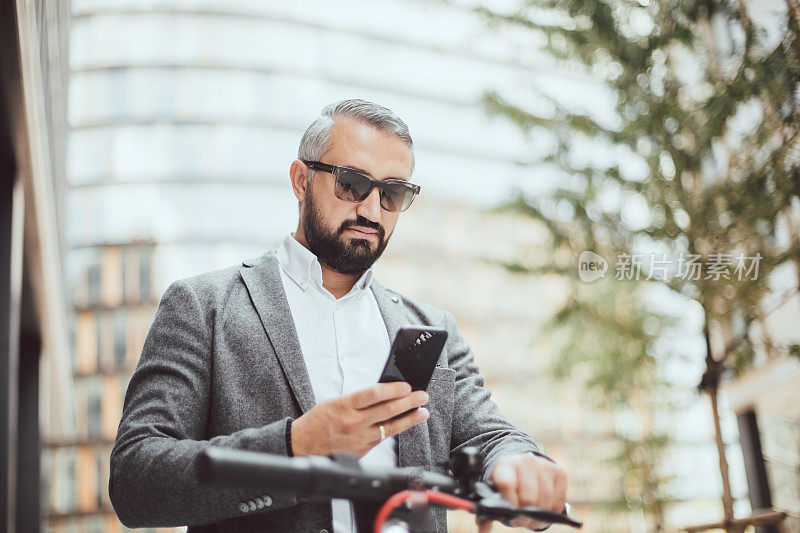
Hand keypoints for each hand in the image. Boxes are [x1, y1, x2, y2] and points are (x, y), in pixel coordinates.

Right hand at [290, 381, 428, 456]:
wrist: (302, 445)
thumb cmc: (318, 421)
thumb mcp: (335, 402)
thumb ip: (359, 399)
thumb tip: (385, 393)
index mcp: (344, 405)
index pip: (374, 394)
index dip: (394, 389)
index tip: (406, 386)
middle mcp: (353, 422)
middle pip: (387, 410)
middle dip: (409, 402)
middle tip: (422, 396)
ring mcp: (358, 439)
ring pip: (390, 427)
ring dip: (410, 419)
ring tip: (422, 412)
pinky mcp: (361, 451)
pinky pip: (382, 439)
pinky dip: (396, 430)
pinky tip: (405, 424)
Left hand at [477, 453, 567, 531]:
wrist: (523, 464)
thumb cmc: (507, 482)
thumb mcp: (495, 492)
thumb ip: (486, 513)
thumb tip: (483, 531)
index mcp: (505, 465)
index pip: (506, 484)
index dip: (509, 503)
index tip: (510, 513)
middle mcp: (526, 461)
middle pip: (529, 498)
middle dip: (525, 516)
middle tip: (521, 520)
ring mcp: (544, 466)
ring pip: (545, 502)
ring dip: (539, 517)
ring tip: (531, 518)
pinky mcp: (560, 473)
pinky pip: (558, 502)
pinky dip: (551, 513)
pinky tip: (543, 511)